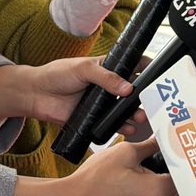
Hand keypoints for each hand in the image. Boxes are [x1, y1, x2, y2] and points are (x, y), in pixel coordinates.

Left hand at [0, 58, 146, 133]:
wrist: (36, 94)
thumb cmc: (57, 74)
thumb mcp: (83, 69)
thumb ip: (107, 77)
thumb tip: (127, 88)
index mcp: (107, 68)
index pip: (132, 66)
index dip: (146, 69)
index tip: (159, 75)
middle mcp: (108, 86)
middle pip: (133, 91)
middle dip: (144, 97)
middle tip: (153, 102)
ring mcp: (102, 103)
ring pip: (124, 109)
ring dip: (135, 114)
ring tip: (142, 118)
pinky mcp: (94, 119)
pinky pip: (112, 124)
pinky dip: (122, 127)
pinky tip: (129, 129)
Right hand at [66, 138, 175, 195]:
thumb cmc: (94, 181)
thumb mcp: (125, 152)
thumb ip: (149, 146)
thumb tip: (159, 141)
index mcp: (157, 192)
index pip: (182, 174)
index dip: (179, 159)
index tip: (178, 151)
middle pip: (173, 186)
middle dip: (166, 170)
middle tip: (156, 157)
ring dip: (156, 183)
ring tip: (137, 172)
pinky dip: (146, 194)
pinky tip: (131, 183)